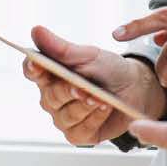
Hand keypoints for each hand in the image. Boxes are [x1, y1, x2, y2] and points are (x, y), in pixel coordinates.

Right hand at [21, 25, 166, 145]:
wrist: (135, 87)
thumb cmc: (108, 69)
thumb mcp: (88, 55)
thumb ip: (61, 47)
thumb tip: (36, 30)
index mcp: (50, 74)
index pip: (32, 70)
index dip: (32, 68)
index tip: (37, 63)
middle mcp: (52, 98)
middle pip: (51, 96)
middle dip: (68, 90)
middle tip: (82, 87)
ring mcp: (63, 118)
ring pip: (66, 115)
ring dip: (85, 105)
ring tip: (101, 98)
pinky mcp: (78, 135)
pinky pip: (80, 129)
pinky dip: (95, 118)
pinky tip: (105, 108)